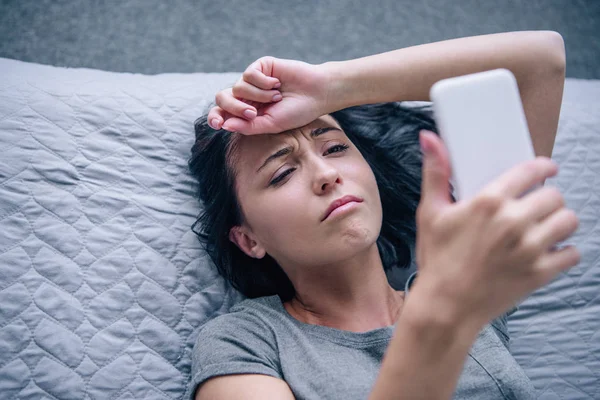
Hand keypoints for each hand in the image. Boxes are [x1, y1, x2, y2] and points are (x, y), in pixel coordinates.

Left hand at [207, 56, 331, 134]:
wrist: (317, 93)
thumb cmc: (297, 112)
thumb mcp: (271, 124)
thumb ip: (248, 126)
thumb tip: (224, 125)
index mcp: (247, 111)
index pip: (222, 113)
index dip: (215, 117)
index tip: (218, 123)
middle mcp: (247, 95)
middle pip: (223, 98)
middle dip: (234, 107)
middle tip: (252, 114)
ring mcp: (253, 80)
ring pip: (237, 88)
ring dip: (259, 96)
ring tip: (277, 97)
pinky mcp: (260, 66)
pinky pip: (249, 74)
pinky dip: (263, 83)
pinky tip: (277, 84)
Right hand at [414, 130, 579, 327]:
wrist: (446, 307)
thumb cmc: (437, 258)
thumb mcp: (431, 213)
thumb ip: (435, 172)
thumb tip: (429, 136)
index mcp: (488, 202)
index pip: (532, 171)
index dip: (543, 167)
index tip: (546, 169)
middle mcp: (513, 222)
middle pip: (555, 195)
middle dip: (548, 197)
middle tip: (537, 204)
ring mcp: (530, 249)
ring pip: (568, 221)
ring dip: (559, 221)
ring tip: (545, 226)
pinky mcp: (540, 273)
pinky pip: (572, 254)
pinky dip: (564, 251)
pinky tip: (548, 251)